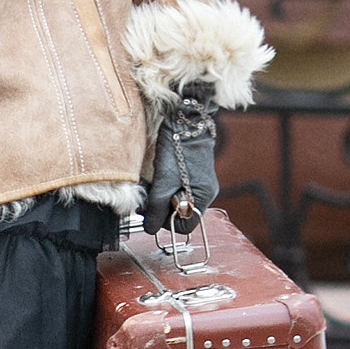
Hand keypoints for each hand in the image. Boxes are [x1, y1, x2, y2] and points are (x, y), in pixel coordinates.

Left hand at [144, 74, 220, 231]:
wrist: (185, 119)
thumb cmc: (177, 148)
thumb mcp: (163, 180)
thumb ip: (157, 206)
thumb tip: (149, 229)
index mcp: (202, 197)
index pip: (185, 226)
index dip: (166, 223)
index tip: (151, 212)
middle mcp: (204, 192)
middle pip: (180, 214)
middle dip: (161, 209)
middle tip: (146, 200)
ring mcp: (198, 182)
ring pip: (176, 201)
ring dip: (160, 198)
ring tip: (150, 187)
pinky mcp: (190, 172)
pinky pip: (176, 189)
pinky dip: (164, 188)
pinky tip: (156, 178)